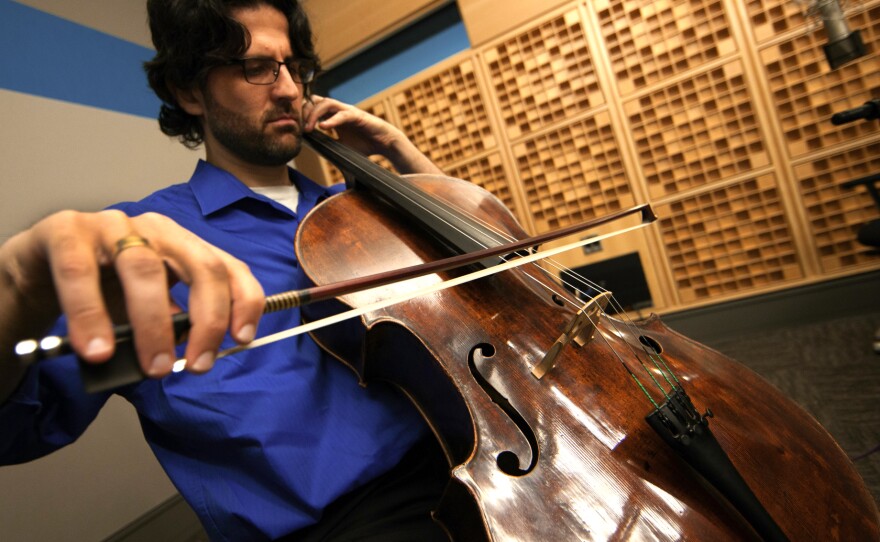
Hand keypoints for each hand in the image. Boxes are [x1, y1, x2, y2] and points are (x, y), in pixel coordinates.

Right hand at [0, 210, 264, 392]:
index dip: (244, 301)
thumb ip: (171, 322)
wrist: (37, 270)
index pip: (229, 267)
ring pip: (143, 268)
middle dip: (206, 320)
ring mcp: (112, 225)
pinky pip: (80, 273)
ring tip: (152, 366)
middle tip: (197, 365)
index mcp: (184, 246)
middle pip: (200, 267)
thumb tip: (187, 354)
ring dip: (153, 324)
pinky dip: (90, 315)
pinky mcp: (65, 232)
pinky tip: (97, 349)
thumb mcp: (146, 308)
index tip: (242, 338)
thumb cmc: (101, 289)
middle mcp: (156, 229)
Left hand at [302, 95, 442, 174]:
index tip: (296, 128)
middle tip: (299, 127)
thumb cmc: (364, 146)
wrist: (384, 144)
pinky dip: (331, 120)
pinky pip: (342, 114)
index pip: (313, 107)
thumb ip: (328, 147)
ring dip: (315, 114)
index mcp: (332, 116)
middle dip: (305, 111)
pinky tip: (323, 127)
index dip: (303, 114)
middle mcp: (338, 111)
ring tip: (310, 128)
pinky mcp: (357, 115)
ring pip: (326, 103)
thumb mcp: (341, 148)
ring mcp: (347, 111)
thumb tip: (314, 155)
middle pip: (315, 101)